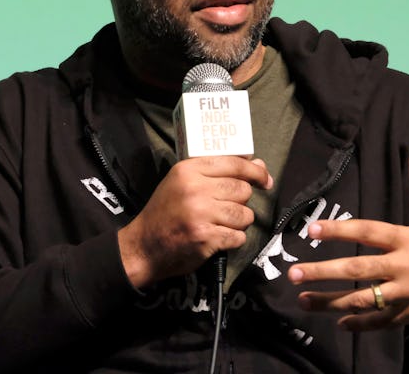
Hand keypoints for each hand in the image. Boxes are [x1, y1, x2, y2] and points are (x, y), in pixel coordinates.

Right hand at [119, 156, 271, 287]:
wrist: (144, 246)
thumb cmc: (165, 212)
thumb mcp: (182, 182)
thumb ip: (216, 173)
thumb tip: (257, 166)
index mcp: (188, 170)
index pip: (233, 163)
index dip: (255, 171)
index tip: (264, 179)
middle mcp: (195, 189)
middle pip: (242, 189)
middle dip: (241, 201)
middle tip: (228, 207)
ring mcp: (200, 213)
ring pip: (244, 214)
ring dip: (239, 221)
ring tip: (223, 223)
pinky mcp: (206, 237)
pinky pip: (238, 236)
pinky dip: (234, 239)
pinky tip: (220, 237)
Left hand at [287, 145, 408, 329]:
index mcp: (407, 239)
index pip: (367, 232)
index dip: (338, 230)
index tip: (311, 230)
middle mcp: (404, 267)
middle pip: (357, 269)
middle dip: (322, 272)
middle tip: (294, 273)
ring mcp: (407, 293)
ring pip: (363, 299)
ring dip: (331, 301)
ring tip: (302, 300)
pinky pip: (382, 321)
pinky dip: (360, 322)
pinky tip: (339, 322)